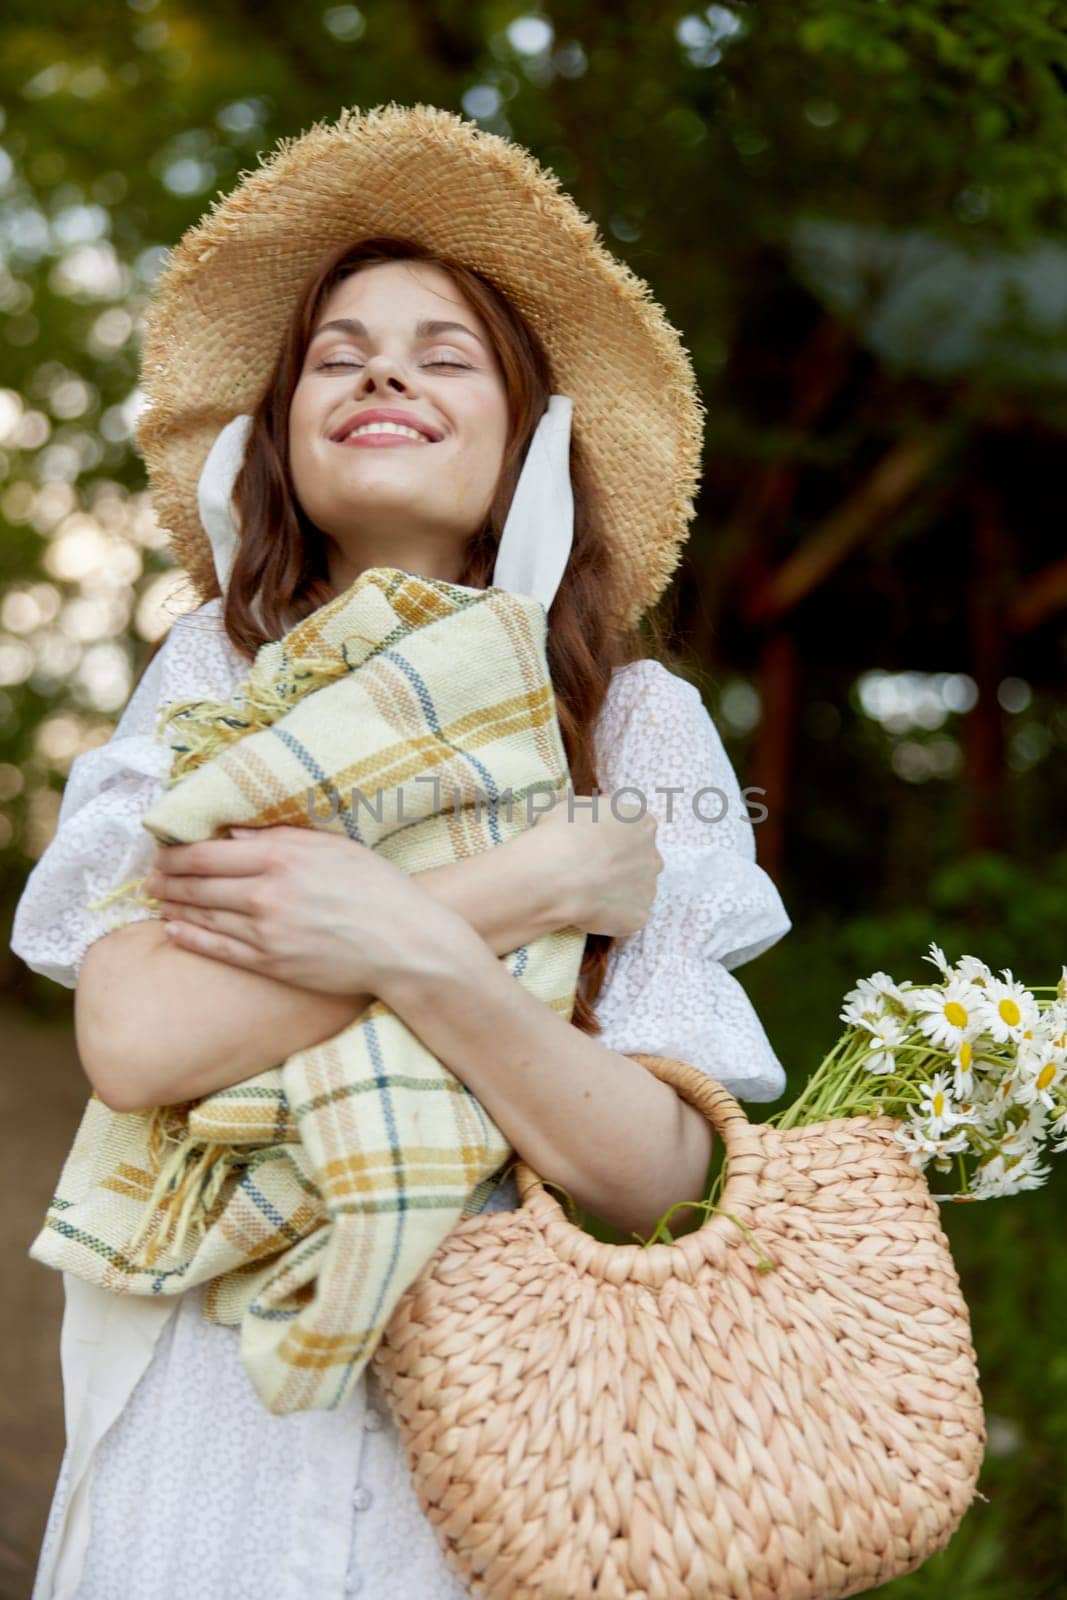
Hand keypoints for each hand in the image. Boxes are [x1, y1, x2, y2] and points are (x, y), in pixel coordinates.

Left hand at [142, 825, 450, 994]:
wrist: (404, 943)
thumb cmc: (376, 888)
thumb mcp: (332, 847)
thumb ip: (279, 838)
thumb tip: (232, 836)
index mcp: (281, 857)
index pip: (206, 852)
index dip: (175, 852)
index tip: (162, 849)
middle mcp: (266, 894)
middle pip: (197, 884)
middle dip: (167, 878)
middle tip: (149, 876)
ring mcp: (266, 932)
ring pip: (202, 916)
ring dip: (174, 906)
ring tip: (158, 899)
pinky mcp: (271, 963)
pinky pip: (218, 949)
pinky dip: (190, 937)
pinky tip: (173, 929)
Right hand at [532, 792, 663, 937]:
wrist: (555, 875)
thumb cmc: (562, 833)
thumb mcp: (575, 805)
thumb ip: (597, 809)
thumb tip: (603, 807)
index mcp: (642, 824)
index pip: (638, 829)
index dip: (616, 839)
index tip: (597, 846)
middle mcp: (653, 855)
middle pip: (643, 861)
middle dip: (623, 867)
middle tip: (592, 872)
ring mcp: (649, 889)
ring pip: (637, 891)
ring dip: (619, 892)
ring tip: (587, 895)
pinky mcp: (640, 917)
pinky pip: (628, 917)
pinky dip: (613, 917)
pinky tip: (590, 912)